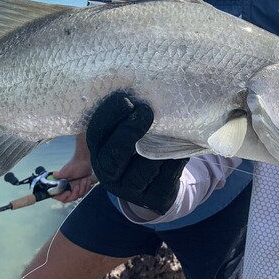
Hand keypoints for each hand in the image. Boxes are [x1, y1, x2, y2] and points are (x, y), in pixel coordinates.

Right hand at [51, 134, 97, 202]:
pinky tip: (87, 180)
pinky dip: (86, 187)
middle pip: (69, 198)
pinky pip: (84, 193)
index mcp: (60, 184)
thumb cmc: (75, 165)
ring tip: (84, 179)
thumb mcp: (68, 170)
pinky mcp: (80, 188)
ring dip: (82, 188)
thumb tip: (54, 174)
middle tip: (77, 186)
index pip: (58, 196)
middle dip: (75, 194)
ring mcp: (73, 189)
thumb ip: (62, 174)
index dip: (62, 197)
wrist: (84, 162)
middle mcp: (66, 188)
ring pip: (78, 196)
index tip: (68, 192)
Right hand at [87, 91, 187, 214]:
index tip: (126, 99)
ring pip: (143, 170)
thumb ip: (116, 114)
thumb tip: (120, 80)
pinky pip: (166, 178)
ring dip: (156, 147)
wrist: (154, 182)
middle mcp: (108, 174)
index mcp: (97, 153)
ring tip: (167, 127)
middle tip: (145, 110)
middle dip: (129, 132)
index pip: (96, 134)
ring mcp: (130, 190)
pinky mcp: (154, 198)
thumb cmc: (136, 145)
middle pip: (114, 155)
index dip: (109, 116)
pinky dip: (175, 160)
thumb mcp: (121, 130)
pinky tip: (182, 145)